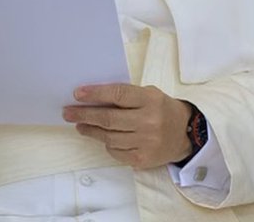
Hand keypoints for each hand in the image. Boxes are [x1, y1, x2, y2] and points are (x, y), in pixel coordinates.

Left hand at [63, 84, 192, 168]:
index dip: (96, 94)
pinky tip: (102, 137)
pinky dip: (107, 144)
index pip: (118, 95)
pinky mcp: (142, 159)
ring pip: (109, 137)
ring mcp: (146, 142)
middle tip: (68, 112)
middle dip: (84, 115)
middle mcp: (149, 121)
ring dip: (91, 131)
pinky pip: (116, 151)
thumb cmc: (161, 109)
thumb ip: (126, 96)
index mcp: (150, 100)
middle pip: (109, 119)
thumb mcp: (149, 94)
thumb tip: (92, 98)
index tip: (77, 94)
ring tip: (80, 125)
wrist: (185, 134)